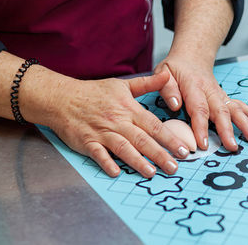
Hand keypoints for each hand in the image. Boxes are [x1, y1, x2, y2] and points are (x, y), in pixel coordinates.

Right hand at [50, 71, 190, 177]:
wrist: (64, 98)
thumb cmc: (94, 92)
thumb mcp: (122, 85)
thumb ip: (147, 83)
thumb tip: (167, 75)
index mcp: (128, 109)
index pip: (153, 125)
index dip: (169, 138)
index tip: (184, 149)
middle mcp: (117, 122)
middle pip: (142, 140)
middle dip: (159, 154)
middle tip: (174, 167)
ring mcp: (102, 132)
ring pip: (123, 148)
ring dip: (138, 161)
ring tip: (152, 173)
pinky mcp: (87, 142)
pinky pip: (98, 153)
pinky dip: (106, 162)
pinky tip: (116, 172)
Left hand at [154, 56, 247, 150]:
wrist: (190, 57)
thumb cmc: (174, 68)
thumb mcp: (163, 72)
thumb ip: (167, 88)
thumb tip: (174, 105)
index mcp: (193, 85)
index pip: (198, 108)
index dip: (201, 126)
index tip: (203, 143)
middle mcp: (209, 90)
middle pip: (220, 110)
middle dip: (227, 129)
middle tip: (232, 146)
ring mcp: (219, 93)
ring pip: (233, 108)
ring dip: (244, 123)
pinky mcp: (224, 96)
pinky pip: (238, 104)